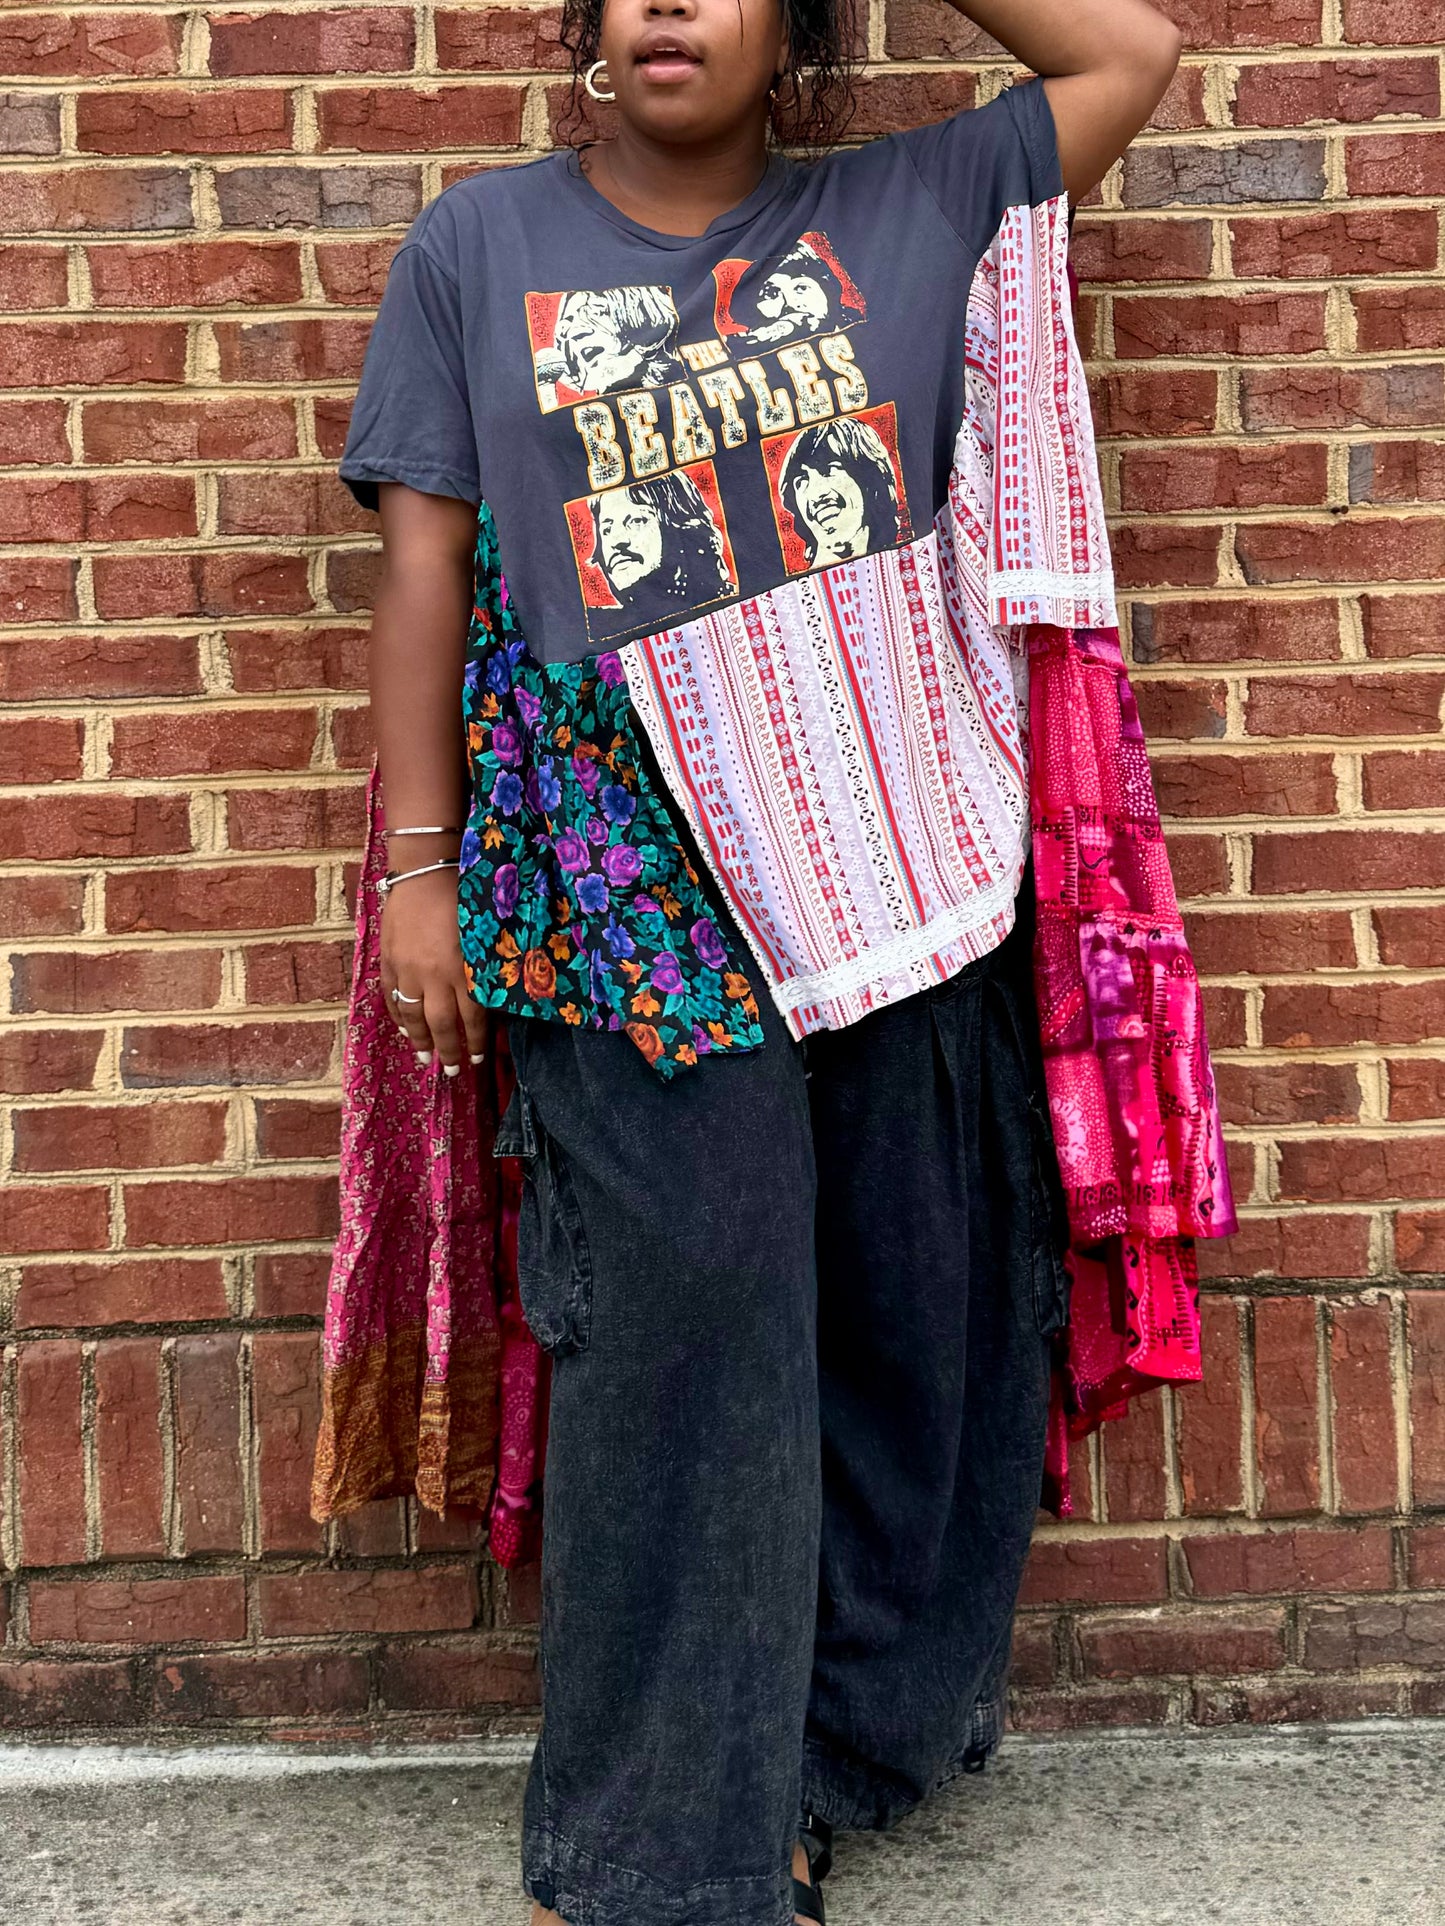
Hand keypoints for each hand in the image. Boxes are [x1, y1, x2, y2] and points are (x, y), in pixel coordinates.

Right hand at [378, 868, 489, 1075]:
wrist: (424, 871)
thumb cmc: (463, 896)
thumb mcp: (484, 934)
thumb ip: (485, 968)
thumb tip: (492, 998)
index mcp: (462, 969)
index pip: (471, 1017)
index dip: (474, 1041)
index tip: (476, 1060)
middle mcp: (434, 975)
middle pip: (440, 1024)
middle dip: (447, 1051)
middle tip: (450, 1072)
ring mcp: (407, 969)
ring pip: (412, 1015)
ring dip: (419, 1040)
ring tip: (424, 1058)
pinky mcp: (389, 960)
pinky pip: (392, 996)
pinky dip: (398, 1016)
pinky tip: (405, 1028)